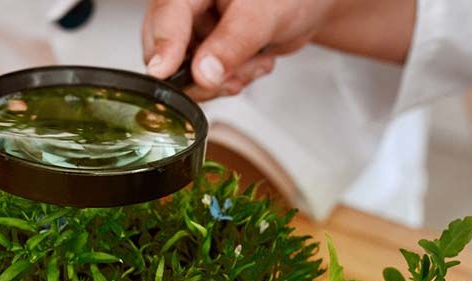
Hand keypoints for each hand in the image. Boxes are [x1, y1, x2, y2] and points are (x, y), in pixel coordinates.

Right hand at [143, 0, 337, 99]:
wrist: (308, 7)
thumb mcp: (264, 15)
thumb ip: (233, 43)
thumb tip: (203, 74)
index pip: (166, 15)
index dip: (164, 46)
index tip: (163, 73)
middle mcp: (186, 7)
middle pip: (166, 50)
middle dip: (203, 74)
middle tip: (235, 76)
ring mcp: (193, 31)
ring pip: (186, 73)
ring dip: (222, 80)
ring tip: (255, 61)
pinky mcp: (204, 52)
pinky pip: (203, 81)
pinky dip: (230, 82)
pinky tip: (254, 64)